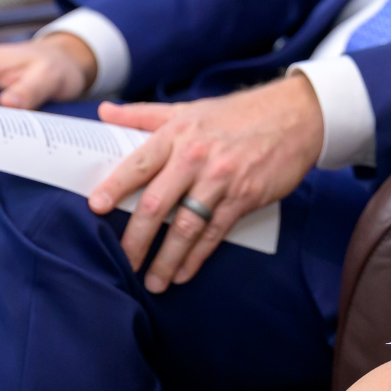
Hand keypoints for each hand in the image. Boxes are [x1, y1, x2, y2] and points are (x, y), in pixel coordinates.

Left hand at [89, 75, 322, 293]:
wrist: (294, 116)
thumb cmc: (237, 113)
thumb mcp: (188, 109)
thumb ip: (143, 115)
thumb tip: (104, 112)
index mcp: (177, 134)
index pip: (138, 163)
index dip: (115, 186)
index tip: (96, 208)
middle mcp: (195, 157)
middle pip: (156, 204)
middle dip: (136, 238)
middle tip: (124, 261)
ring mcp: (220, 179)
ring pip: (184, 226)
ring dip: (166, 258)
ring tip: (153, 281)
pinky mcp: (244, 197)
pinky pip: (214, 233)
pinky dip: (197, 257)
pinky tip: (183, 272)